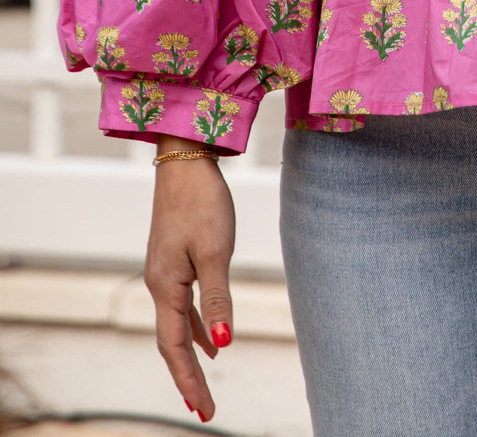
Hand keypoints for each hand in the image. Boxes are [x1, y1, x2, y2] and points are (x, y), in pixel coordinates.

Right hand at [145, 142, 235, 420]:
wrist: (185, 158)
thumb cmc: (202, 202)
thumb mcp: (215, 251)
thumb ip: (218, 298)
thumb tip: (223, 345)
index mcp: (165, 286)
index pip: (176, 345)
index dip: (189, 379)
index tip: (203, 410)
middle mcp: (159, 283)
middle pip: (173, 341)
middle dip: (187, 376)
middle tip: (204, 409)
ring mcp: (166, 271)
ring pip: (178, 324)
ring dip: (191, 354)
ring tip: (204, 383)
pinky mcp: (175, 258)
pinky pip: (184, 305)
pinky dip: (197, 326)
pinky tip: (211, 337)